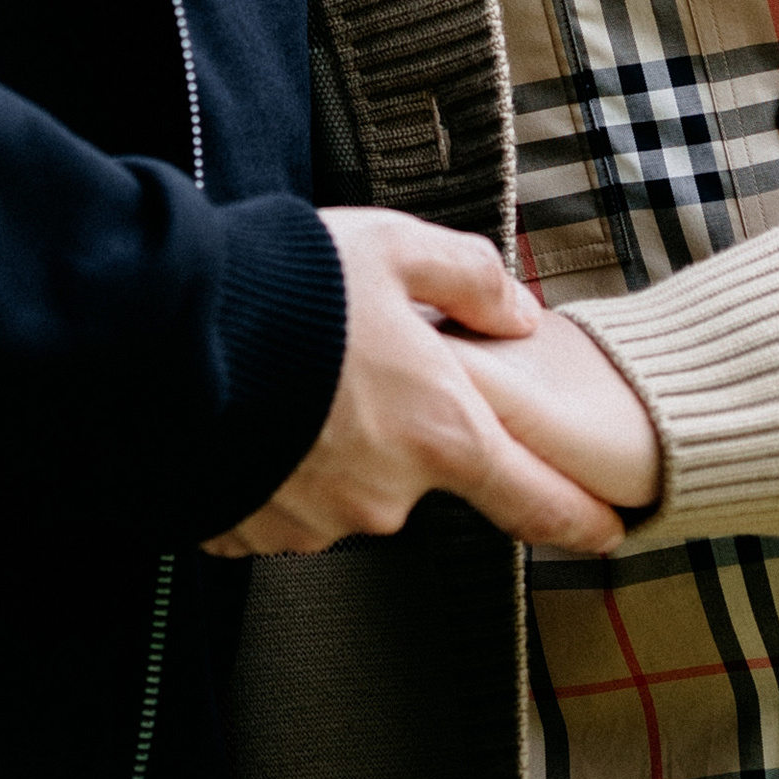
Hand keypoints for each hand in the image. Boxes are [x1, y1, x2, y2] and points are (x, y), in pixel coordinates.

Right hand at [201, 211, 627, 559]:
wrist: (168, 332)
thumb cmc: (287, 286)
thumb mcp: (394, 247)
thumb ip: (469, 276)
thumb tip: (517, 312)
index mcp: (440, 431)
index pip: (536, 499)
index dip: (580, 518)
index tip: (610, 530)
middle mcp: (387, 494)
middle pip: (419, 473)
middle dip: (396, 427)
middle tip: (349, 361)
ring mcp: (317, 521)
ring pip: (346, 484)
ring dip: (329, 442)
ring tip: (286, 372)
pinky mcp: (252, 531)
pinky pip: (280, 499)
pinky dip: (273, 461)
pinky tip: (249, 408)